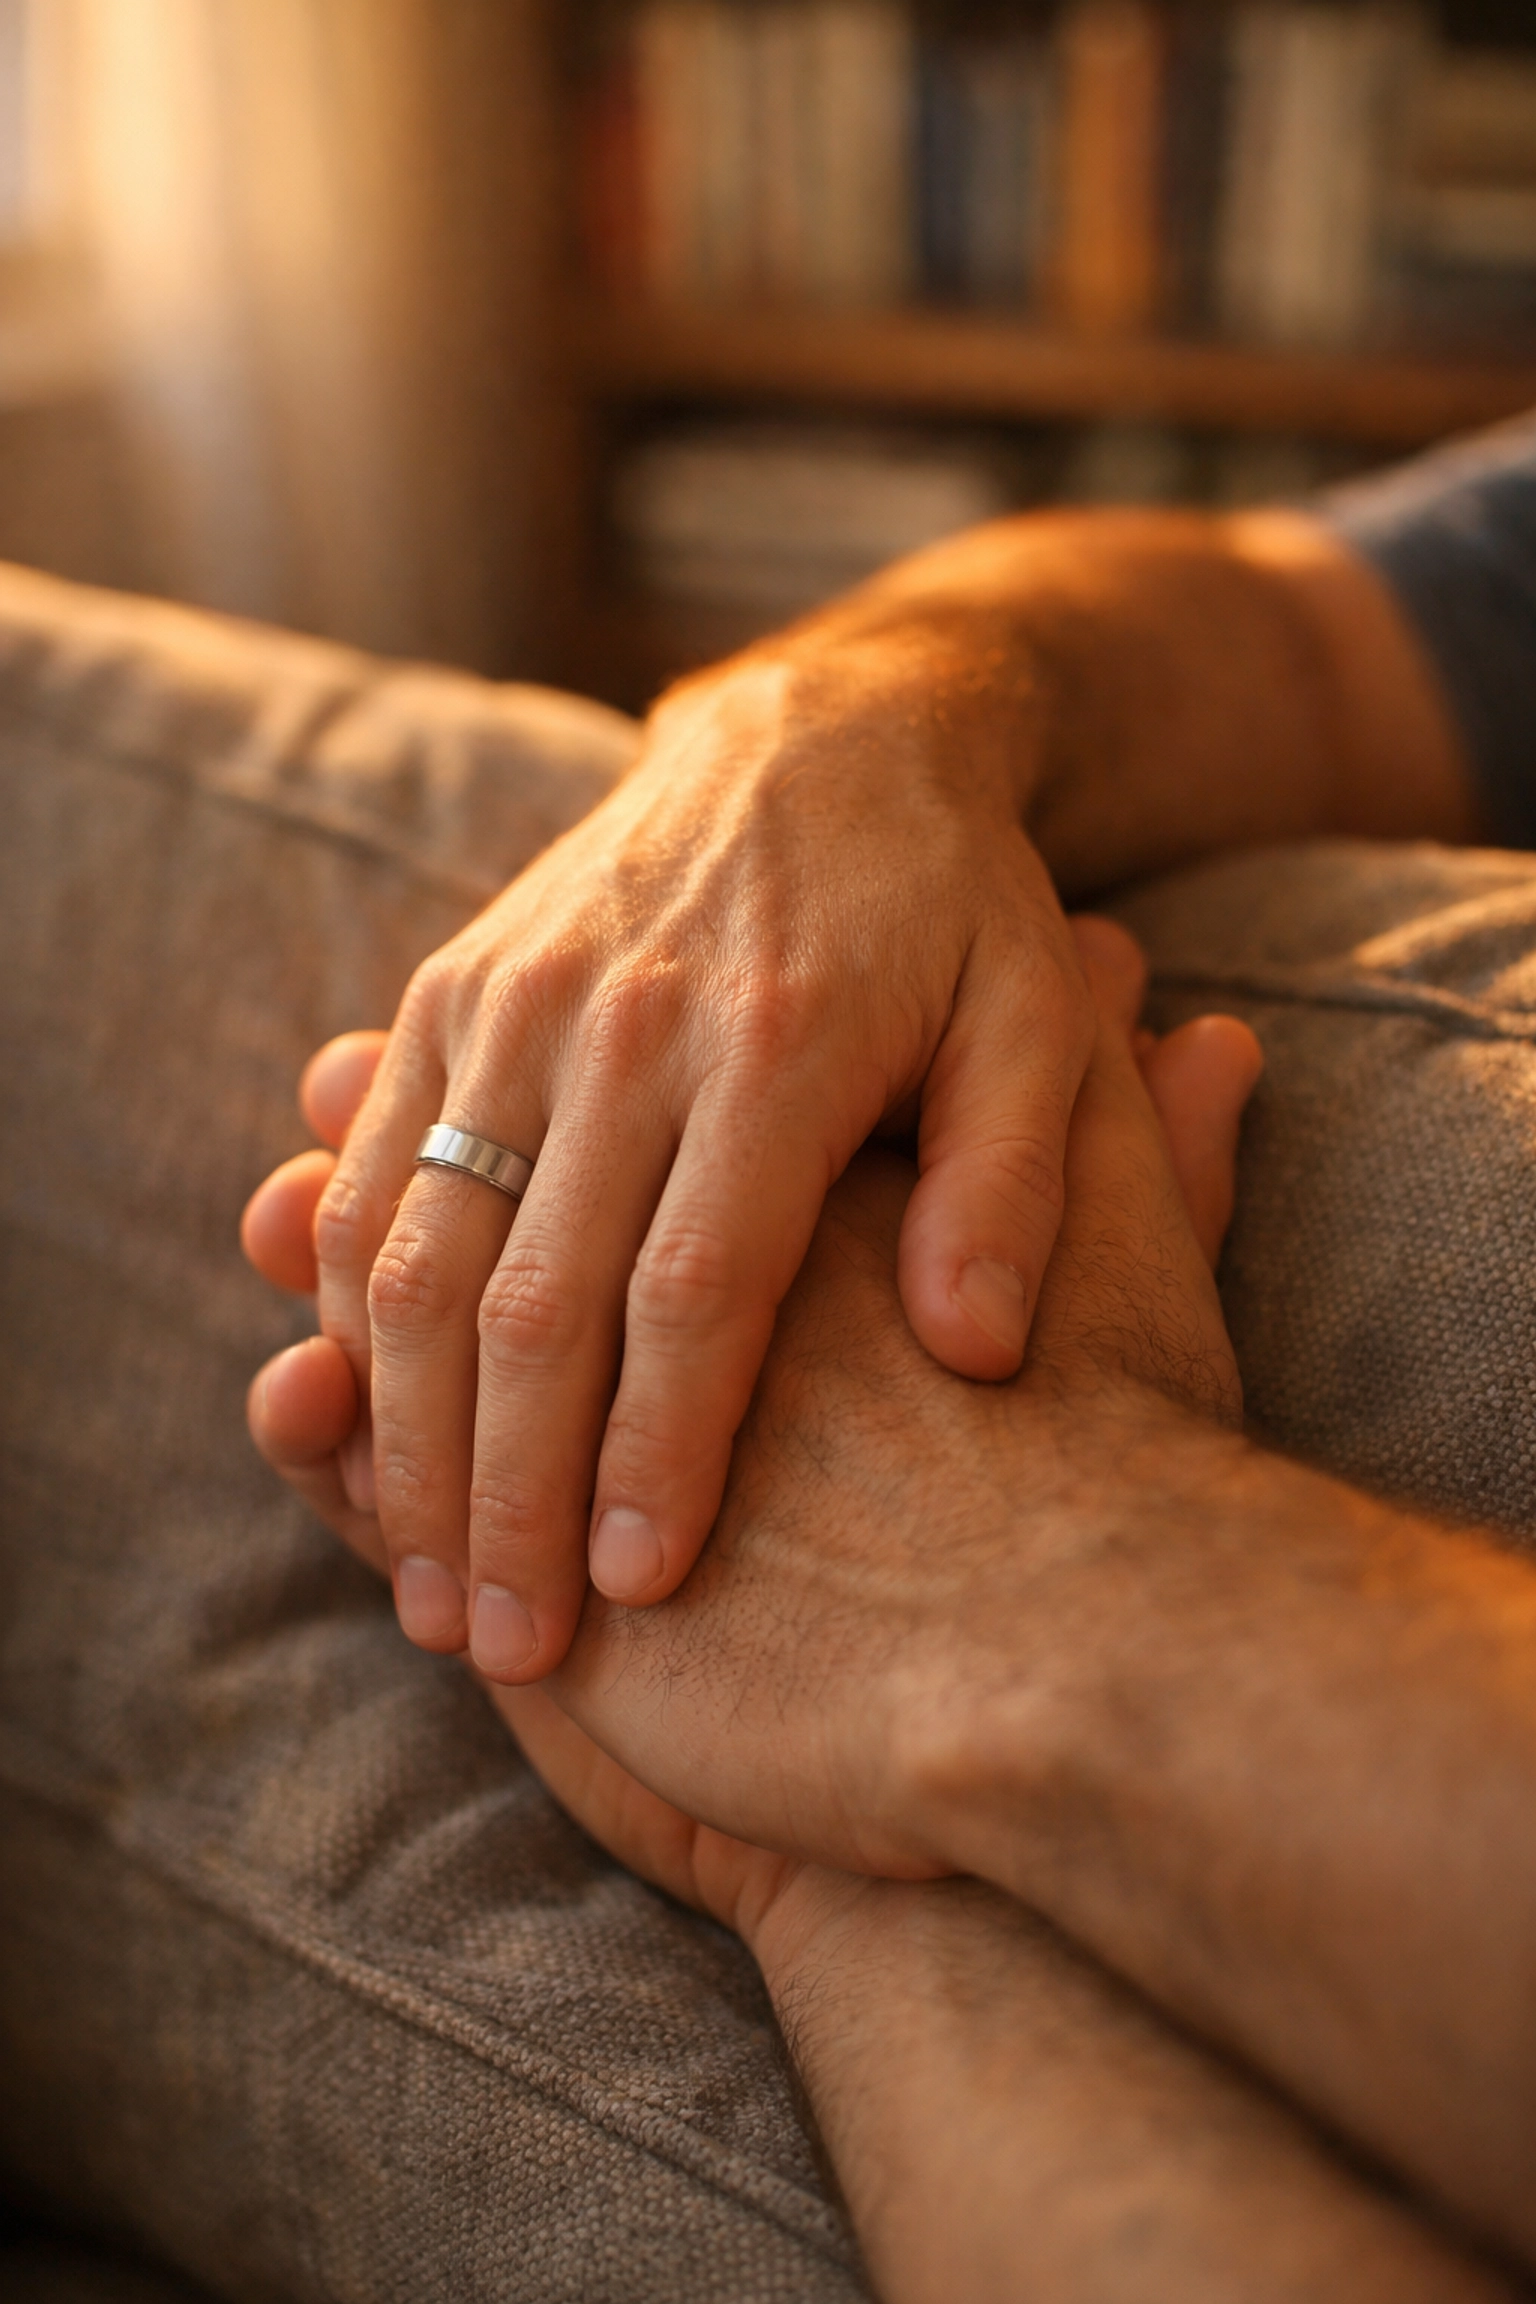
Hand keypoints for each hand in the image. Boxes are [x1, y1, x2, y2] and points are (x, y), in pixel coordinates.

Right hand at [299, 657, 1099, 1681]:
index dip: (660, 1451)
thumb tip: (976, 1352)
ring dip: (408, 1434)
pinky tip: (364, 1435)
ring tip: (428, 1587)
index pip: (697, 1289)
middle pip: (534, 1296)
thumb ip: (1015, 1185)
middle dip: (509, 1491)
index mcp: (782, 1045)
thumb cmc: (956, 910)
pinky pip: (371, 1175)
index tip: (639, 1592)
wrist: (822, 733)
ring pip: (417, 1251)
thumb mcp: (1037, 1022)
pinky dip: (350, 1314)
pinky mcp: (453, 992)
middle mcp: (625, 1025)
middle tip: (503, 1646)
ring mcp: (517, 1005)